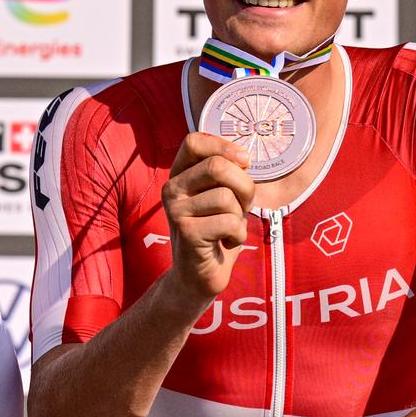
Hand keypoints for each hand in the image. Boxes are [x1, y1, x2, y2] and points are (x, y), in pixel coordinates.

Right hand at [160, 132, 255, 300]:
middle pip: (217, 166)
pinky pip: (229, 222)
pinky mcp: (187, 232)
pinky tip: (225, 242)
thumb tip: (244, 157)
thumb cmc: (216, 231)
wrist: (198, 275)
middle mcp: (171, 189)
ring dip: (240, 216)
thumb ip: (227, 174)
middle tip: (241, 206)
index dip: (223, 146)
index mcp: (179, 174)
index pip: (194, 141)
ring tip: (228, 228)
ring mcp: (176, 210)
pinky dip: (238, 235)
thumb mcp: (222, 196)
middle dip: (244, 186)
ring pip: (227, 197)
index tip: (243, 162)